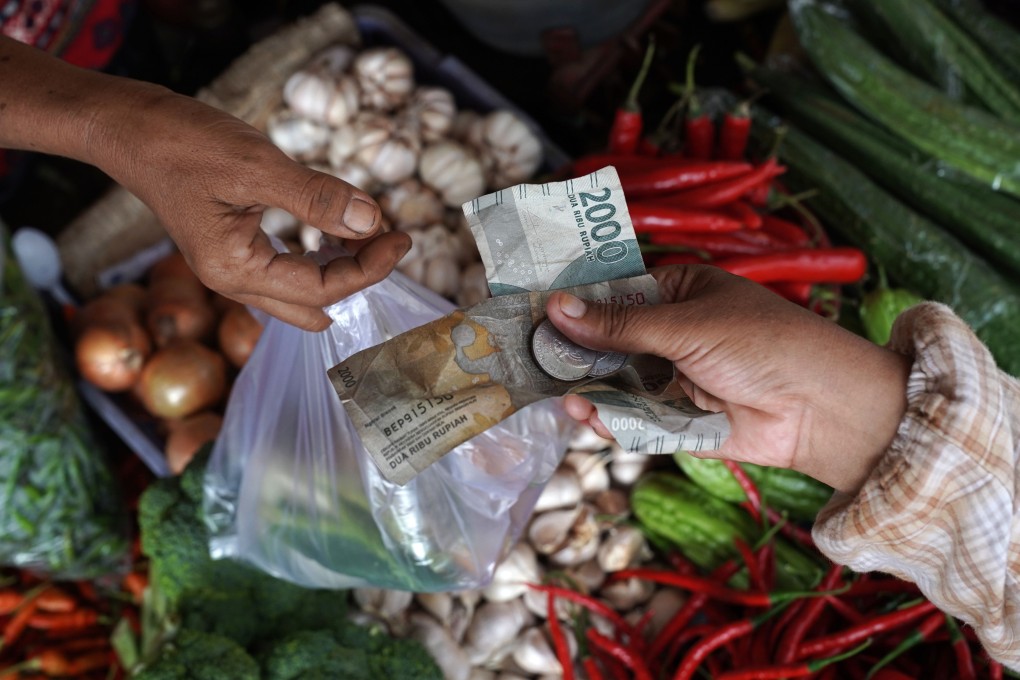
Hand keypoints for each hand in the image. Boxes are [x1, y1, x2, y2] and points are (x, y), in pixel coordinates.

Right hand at [90, 84, 409, 329]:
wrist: (127, 126)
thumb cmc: (181, 143)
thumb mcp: (256, 166)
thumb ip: (316, 198)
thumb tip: (371, 221)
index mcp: (236, 270)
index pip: (322, 290)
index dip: (369, 268)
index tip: (401, 237)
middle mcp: (232, 280)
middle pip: (313, 302)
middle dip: (358, 277)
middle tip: (391, 239)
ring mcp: (230, 267)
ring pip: (300, 290)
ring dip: (339, 268)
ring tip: (372, 231)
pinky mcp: (231, 248)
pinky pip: (286, 268)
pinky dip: (318, 255)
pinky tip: (337, 232)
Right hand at [545, 265, 911, 492]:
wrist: (822, 408)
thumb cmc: (765, 343)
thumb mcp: (686, 325)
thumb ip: (619, 325)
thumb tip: (556, 308)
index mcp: (676, 293)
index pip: (611, 292)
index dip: (571, 301)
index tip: (528, 308)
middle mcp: (670, 335)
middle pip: (605, 342)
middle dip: (570, 351)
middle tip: (525, 357)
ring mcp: (672, 379)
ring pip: (614, 383)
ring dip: (586, 387)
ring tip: (555, 391)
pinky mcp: (677, 422)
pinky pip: (632, 420)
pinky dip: (608, 419)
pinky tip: (586, 413)